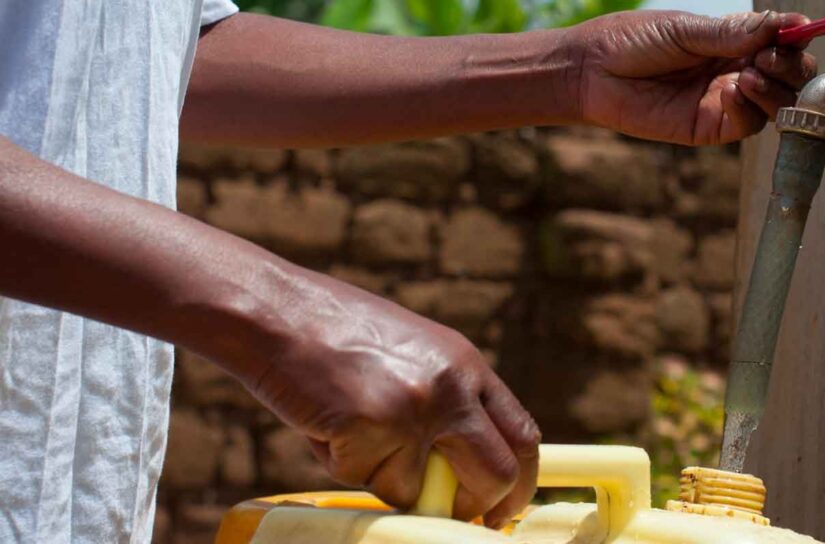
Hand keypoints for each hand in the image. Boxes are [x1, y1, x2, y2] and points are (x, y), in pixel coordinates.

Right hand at [240, 269, 538, 527]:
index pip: (521, 435)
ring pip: (417, 489)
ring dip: (381, 475)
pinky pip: (365, 480)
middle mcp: (451, 386)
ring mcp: (414, 409)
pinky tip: (326, 420)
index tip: (503, 507)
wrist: (278, 312)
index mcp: (467, 365)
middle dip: (474, 506)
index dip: (518, 482)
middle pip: (494, 473)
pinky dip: (341, 463)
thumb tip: (460, 467)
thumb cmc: (336, 332)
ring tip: (350, 425)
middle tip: (451, 514)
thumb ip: (447, 401)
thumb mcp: (416, 354)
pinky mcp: (371, 430)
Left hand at [563, 10, 816, 144]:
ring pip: (776, 104)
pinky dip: (750, 108)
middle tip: (769, 58)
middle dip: (792, 67)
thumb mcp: (686, 31)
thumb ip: (736, 33)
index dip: (797, 41)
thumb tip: (790, 23)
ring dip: (776, 88)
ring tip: (752, 73)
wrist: (592, 72)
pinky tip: (733, 91)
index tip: (798, 34)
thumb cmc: (632, 41)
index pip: (784, 44)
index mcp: (733, 42)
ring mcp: (723, 101)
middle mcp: (734, 71)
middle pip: (790, 77)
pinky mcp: (708, 127)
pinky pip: (747, 124)